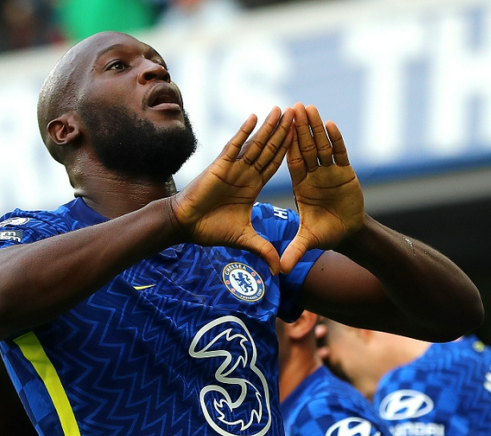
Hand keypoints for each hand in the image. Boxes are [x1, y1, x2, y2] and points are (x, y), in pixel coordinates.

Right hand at [170, 106, 293, 273]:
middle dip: (285, 133)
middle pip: (270, 149)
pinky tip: (254, 117)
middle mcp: (245, 173)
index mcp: (252, 185)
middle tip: (299, 114)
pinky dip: (244, 131)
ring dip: (269, 127)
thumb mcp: (244, 239)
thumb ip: (263, 248)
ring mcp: (233, 167)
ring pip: (256, 143)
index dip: (290, 151)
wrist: (185, 225)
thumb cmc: (210, 229)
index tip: (305, 139)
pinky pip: (234, 145)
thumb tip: (280, 269)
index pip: (276, 165)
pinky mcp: (219, 165)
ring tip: (282, 110)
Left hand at [280, 103, 364, 272]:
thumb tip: (279, 270)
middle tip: (291, 107)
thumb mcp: (307, 242)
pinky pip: (340, 154)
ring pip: (321, 146)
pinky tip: (330, 124)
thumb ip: (294, 252)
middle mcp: (313, 175)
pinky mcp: (346, 173)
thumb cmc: (326, 234)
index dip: (285, 145)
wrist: (348, 233)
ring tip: (309, 107)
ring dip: (315, 127)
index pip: (291, 162)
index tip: (277, 129)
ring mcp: (330, 172)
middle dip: (298, 128)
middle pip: (304, 148)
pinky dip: (336, 140)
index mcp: (300, 186)